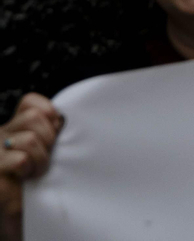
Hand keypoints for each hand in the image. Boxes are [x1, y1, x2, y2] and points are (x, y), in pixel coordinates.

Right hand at [1, 93, 62, 229]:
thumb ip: (48, 133)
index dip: (48, 112)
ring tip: (36, 171)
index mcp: (11, 129)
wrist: (19, 214)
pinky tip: (25, 179)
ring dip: (40, 157)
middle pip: (33, 116)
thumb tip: (63, 119)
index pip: (29, 103)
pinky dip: (29, 169)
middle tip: (47, 156)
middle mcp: (0, 137)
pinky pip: (20, 160)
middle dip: (48, 136)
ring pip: (28, 138)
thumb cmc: (34, 183)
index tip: (56, 130)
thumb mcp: (43, 151)